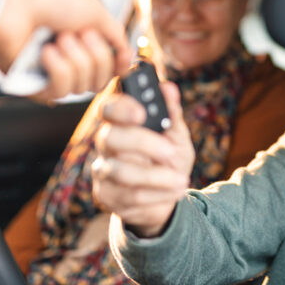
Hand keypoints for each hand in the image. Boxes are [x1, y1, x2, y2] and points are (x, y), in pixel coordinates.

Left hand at [0, 0, 131, 99]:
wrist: (13, 0)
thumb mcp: (96, 12)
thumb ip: (117, 37)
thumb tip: (128, 57)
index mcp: (83, 43)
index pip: (110, 70)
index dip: (116, 65)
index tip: (120, 57)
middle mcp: (68, 60)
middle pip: (100, 81)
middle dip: (95, 55)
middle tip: (78, 33)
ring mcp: (50, 74)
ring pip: (81, 87)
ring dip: (74, 59)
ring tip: (58, 38)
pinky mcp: (32, 85)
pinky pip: (59, 90)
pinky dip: (57, 68)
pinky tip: (46, 52)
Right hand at [92, 81, 193, 237]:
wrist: (168, 196)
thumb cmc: (169, 159)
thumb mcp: (177, 136)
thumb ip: (172, 113)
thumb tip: (169, 88)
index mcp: (120, 121)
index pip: (109, 107)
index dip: (121, 108)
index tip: (141, 113)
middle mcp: (106, 143)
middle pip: (110, 137)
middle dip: (143, 144)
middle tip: (170, 152)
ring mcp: (103, 170)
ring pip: (122, 172)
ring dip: (158, 177)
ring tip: (181, 179)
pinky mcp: (106, 196)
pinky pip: (131, 196)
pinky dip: (159, 195)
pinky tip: (174, 191)